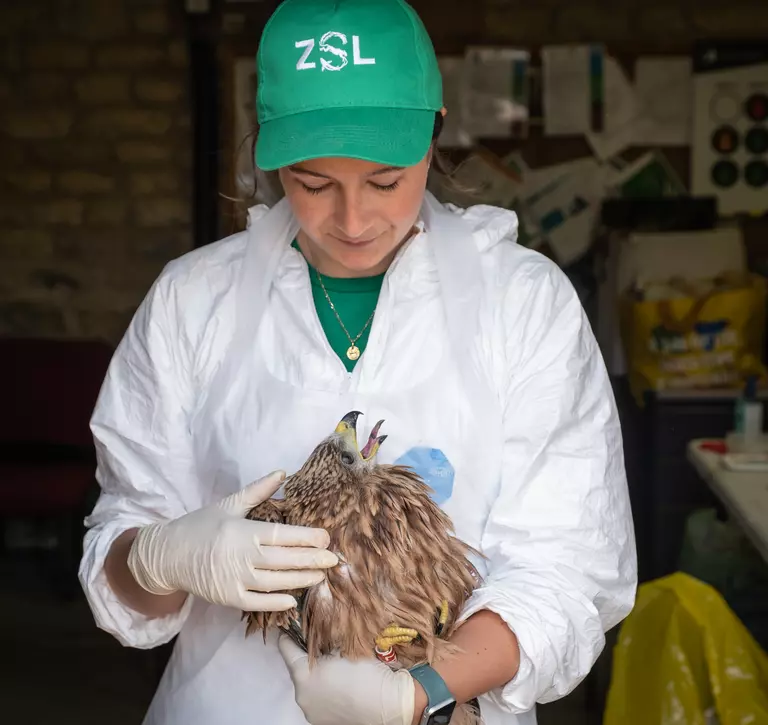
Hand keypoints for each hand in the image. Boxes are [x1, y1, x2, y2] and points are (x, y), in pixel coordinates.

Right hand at [126, 471, 337, 610]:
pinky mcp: (227, 598)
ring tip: (320, 576)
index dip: (306, 537)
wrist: (168, 555)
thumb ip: (258, 491)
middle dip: (311, 560)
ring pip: (274, 582)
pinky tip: (293, 600)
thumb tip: (282, 473)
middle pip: (283, 560)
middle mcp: (240, 556)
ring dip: (300, 580)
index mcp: (242, 531)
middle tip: (333, 559)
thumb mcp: (228, 505)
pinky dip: (276, 603)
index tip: (326, 537)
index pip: (281, 535)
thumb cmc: (201, 526)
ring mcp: (234, 580)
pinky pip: (256, 603)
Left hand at [278, 635, 415, 724]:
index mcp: (302, 676)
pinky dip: (326, 688)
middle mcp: (302, 697)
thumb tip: (318, 629)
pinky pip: (319, 698)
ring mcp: (312, 712)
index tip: (295, 623)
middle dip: (308, 654)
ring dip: (317, 673)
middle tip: (323, 642)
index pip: (285, 647)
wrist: (392, 705)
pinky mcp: (324, 721)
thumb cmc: (368, 673)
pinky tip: (342, 681)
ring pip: (309, 684)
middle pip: (298, 667)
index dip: (291, 632)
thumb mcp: (345, 646)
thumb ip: (326, 638)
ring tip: (335, 663)